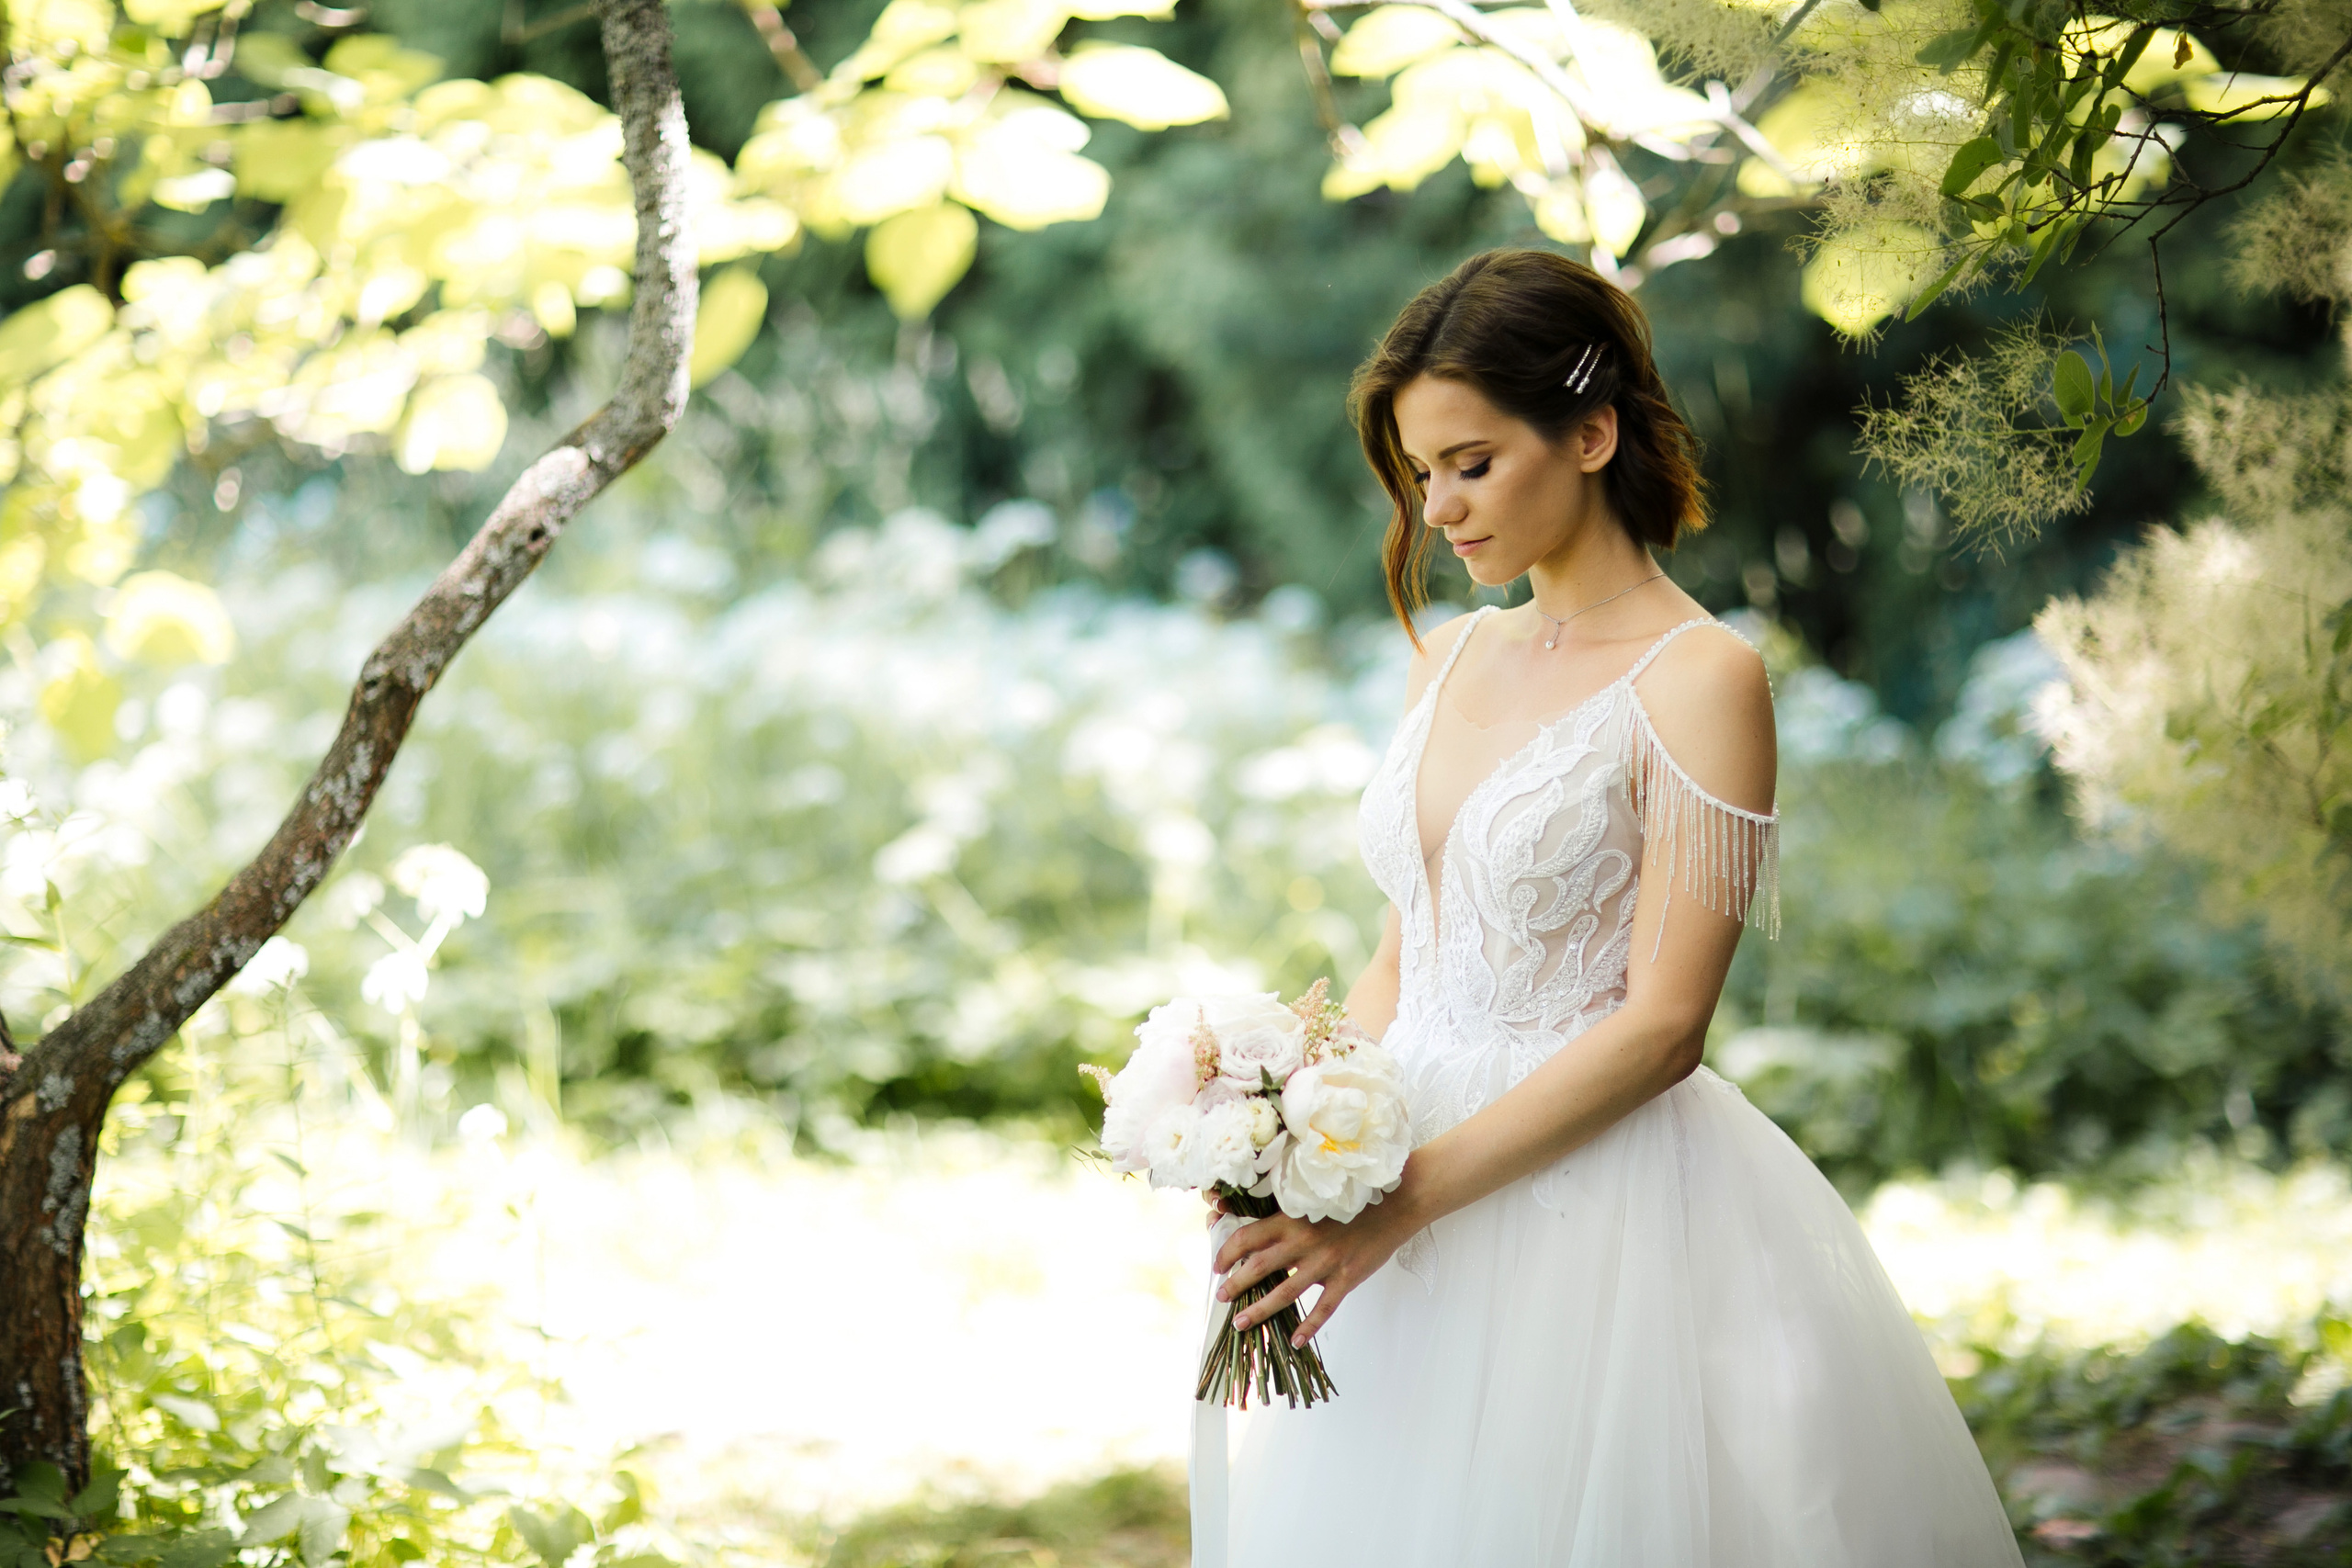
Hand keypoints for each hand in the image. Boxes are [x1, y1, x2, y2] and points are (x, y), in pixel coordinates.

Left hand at [1212, 1191, 1417, 1346]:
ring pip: (1284, 1293)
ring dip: (1259, 1310)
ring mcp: (1325, 1263)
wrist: (1396, 1204)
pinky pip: (1322, 1309)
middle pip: (1259, 1267)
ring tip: (1240, 1322)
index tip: (1217, 1265)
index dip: (1227, 1253)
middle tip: (1221, 1296)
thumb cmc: (1353, 1199)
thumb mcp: (1314, 1200)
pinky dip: (1307, 1327)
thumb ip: (1288, 1215)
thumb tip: (1259, 1230)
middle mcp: (1303, 1241)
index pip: (1247, 1237)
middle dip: (1235, 1284)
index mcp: (1292, 1218)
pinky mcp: (1346, 1279)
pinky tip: (1294, 1341)